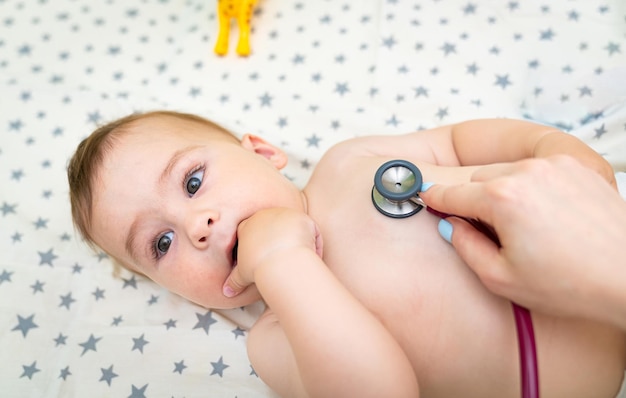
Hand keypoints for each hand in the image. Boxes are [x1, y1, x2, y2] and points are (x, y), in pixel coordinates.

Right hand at [223, 208, 322, 296]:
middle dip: (277, 238)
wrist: (279, 260)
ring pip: (293, 226)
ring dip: (297, 240)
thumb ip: (234, 281)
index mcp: (248, 224)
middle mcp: (267, 214)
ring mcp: (286, 214)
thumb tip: (226, 292)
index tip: (263, 255)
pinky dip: (313, 243)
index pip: (251, 227)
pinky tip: (311, 256)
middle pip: (273, 224)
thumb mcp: (242, 274)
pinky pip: (311, 229)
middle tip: (282, 257)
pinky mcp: (303, 217)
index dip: (257, 241)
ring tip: (297, 260)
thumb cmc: (259, 265)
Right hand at [420, 155, 625, 326]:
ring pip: (506, 171)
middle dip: (475, 200)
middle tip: (489, 232)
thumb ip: (464, 246)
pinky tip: (546, 214)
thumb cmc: (570, 284)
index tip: (424, 197)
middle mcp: (525, 172)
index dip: (434, 198)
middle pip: (478, 179)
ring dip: (503, 191)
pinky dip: (530, 185)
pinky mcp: (576, 165)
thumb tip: (450, 224)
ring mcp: (553, 165)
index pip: (451, 193)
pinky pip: (535, 169)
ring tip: (524, 226)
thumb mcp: (501, 278)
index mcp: (502, 199)